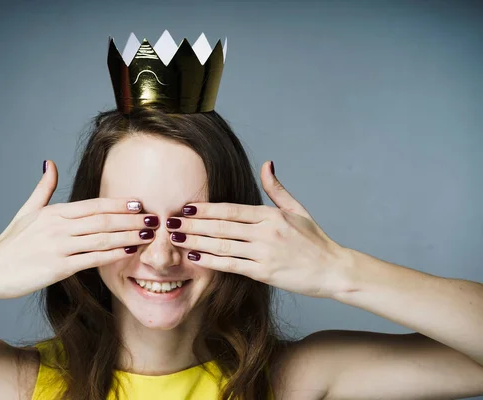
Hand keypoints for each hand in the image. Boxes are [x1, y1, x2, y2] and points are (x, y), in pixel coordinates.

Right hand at [0, 160, 157, 299]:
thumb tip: (49, 162)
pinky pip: (91, 259)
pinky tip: (127, 252)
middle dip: (130, 219)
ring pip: (101, 238)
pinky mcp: (58, 268)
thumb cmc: (10, 243)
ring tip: (147, 234)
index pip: (93, 205)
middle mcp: (58, 227)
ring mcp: (58, 247)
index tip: (138, 203)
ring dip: (127, 236)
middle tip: (153, 218)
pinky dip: (111, 254)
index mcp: (53, 212)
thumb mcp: (26, 211)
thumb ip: (43, 188)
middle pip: (102, 220)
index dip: (118, 204)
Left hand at [166, 161, 350, 298]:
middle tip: (170, 222)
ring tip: (176, 238)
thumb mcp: (298, 210)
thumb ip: (277, 189)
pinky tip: (195, 258)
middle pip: (221, 226)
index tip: (185, 206)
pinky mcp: (264, 272)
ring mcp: (264, 252)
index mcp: (271, 215)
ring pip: (222, 245)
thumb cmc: (315, 240)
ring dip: (196, 242)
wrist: (334, 270)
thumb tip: (266, 164)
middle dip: (193, 224)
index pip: (231, 209)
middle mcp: (266, 232)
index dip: (205, 208)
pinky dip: (211, 261)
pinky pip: (232, 265)